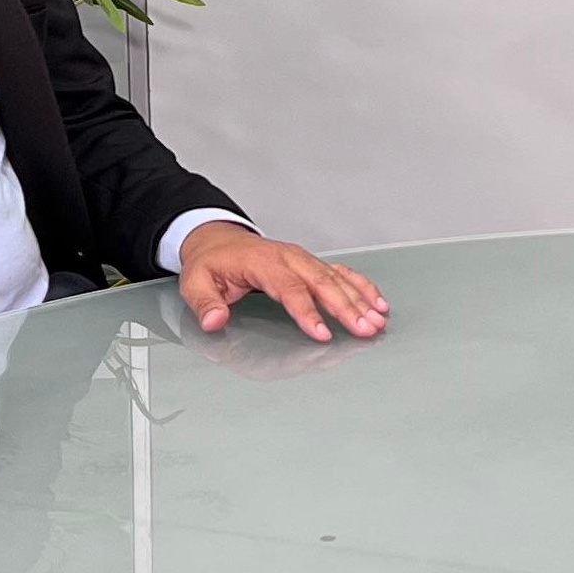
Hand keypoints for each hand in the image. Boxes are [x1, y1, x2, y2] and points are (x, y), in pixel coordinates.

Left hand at [178, 222, 387, 342]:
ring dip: (360, 300)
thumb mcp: (195, 282)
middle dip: (346, 308)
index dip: (307, 312)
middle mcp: (289, 258)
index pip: (289, 289)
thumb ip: (205, 303)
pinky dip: (362, 287)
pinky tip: (377, 302)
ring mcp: (303, 259)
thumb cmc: (211, 263)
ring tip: (378, 320)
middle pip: (322, 283)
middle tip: (365, 329)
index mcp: (262, 262)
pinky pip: (342, 273)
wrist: (218, 239)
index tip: (321, 333)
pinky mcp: (311, 263)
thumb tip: (214, 321)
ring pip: (337, 279)